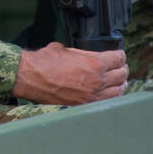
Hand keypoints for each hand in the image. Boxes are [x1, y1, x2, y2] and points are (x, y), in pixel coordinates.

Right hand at [13, 42, 127, 104]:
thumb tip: (87, 56)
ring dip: (119, 83)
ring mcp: (93, 95)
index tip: (118, 55)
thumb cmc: (44, 62)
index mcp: (95, 63)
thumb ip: (82, 53)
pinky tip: (109, 93)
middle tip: (119, 67)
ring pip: (119, 90)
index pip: (119, 58)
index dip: (119, 55)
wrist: (30, 77)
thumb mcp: (65, 48)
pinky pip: (108, 101)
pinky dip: (112, 96)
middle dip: (121, 68)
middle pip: (122, 74)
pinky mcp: (85, 105)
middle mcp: (98, 80)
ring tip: (118, 81)